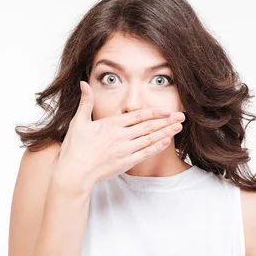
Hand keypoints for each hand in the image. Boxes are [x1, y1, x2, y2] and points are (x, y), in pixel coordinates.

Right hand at [55, 80, 184, 190]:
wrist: (74, 172)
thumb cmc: (74, 148)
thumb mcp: (78, 122)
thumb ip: (85, 102)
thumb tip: (83, 83)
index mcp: (111, 124)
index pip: (137, 115)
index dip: (154, 112)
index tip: (167, 110)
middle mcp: (121, 136)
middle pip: (148, 126)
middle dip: (166, 120)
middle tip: (181, 116)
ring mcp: (125, 150)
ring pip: (150, 138)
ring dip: (165, 132)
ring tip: (178, 127)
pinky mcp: (125, 163)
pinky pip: (145, 154)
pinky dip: (157, 147)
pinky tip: (166, 142)